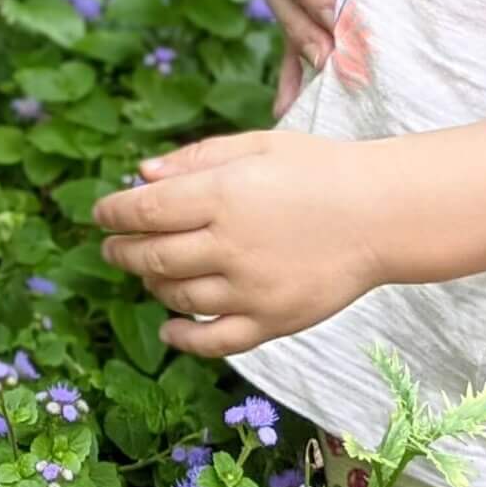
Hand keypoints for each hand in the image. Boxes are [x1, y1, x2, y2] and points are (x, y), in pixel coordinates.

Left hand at [92, 133, 386, 356]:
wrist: (384, 214)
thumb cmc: (319, 170)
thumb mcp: (257, 145)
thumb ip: (196, 159)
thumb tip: (141, 176)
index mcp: (224, 194)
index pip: (146, 210)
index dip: (113, 213)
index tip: (101, 214)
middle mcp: (232, 244)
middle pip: (152, 256)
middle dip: (121, 251)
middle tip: (112, 247)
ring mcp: (252, 288)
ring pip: (177, 296)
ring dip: (151, 285)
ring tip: (149, 273)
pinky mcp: (273, 321)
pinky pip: (215, 341)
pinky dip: (183, 338)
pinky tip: (169, 328)